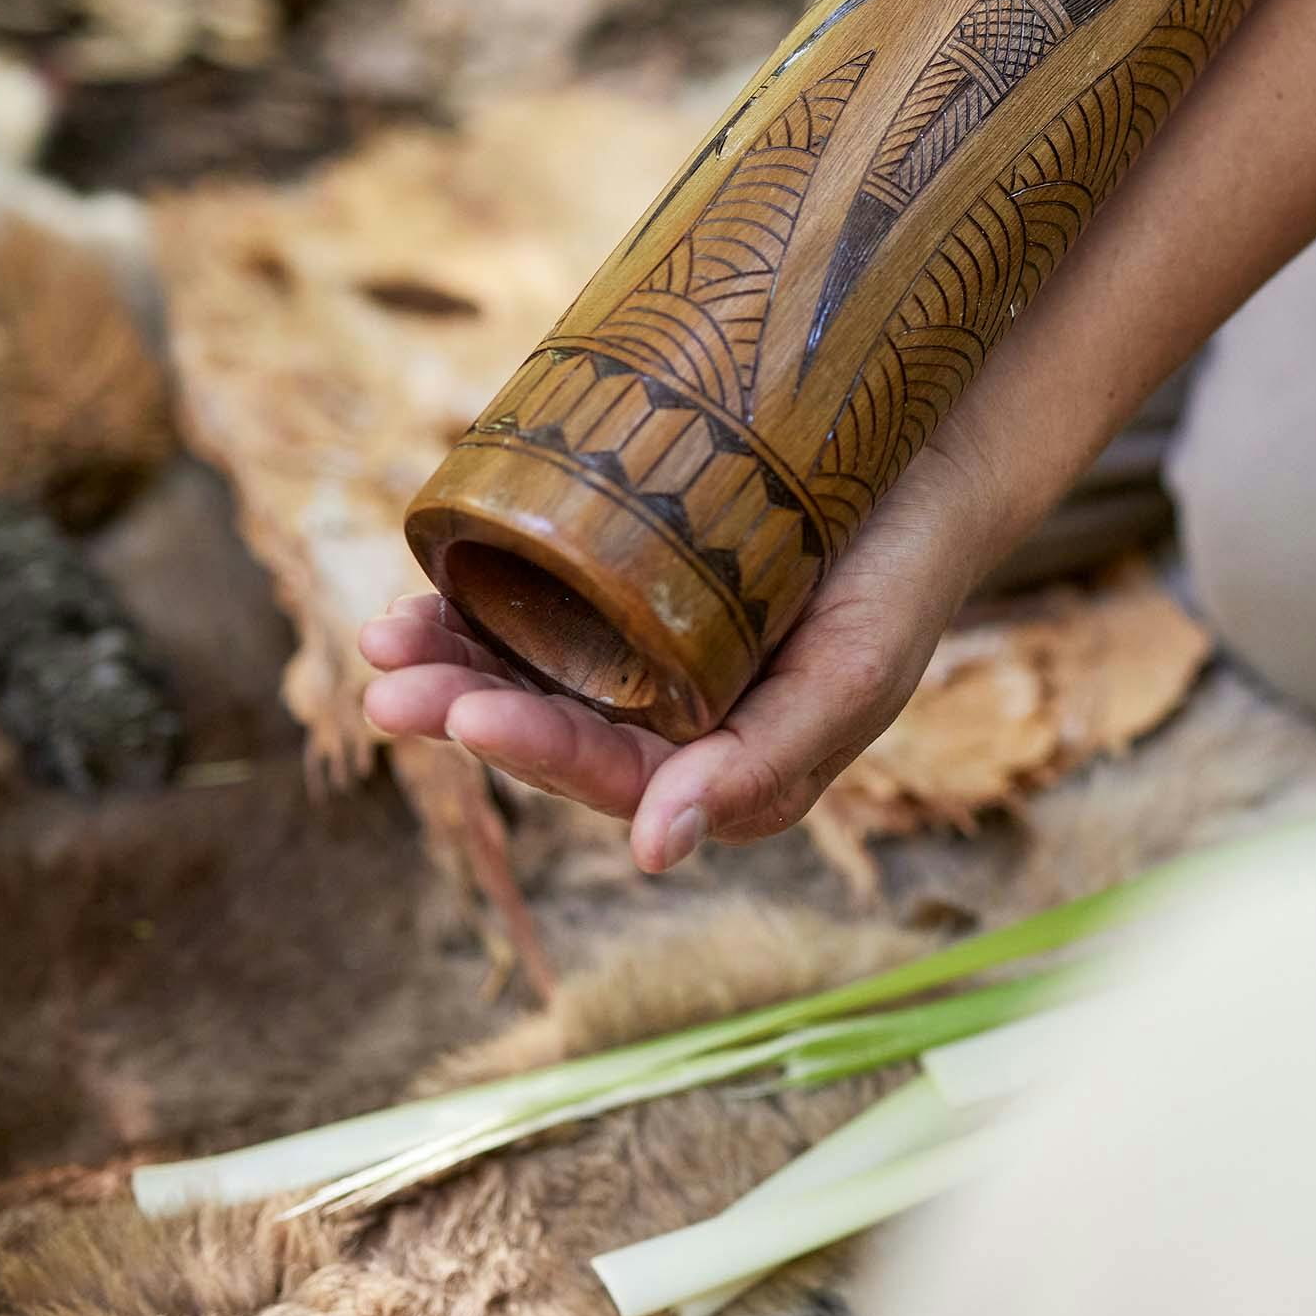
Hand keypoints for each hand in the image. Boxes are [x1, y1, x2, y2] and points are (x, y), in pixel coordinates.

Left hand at [358, 455, 1000, 874]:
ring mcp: (644, 652)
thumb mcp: (848, 678)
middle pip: (548, 727)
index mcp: (721, 771)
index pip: (609, 775)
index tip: (469, 712)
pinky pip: (540, 601)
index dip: (532, 747)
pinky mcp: (628, 584)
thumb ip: (762, 770)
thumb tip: (651, 852)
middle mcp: (671, 723)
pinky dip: (480, 595)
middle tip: (388, 684)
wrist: (930, 463)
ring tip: (386, 637)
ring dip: (452, 656)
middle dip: (462, 705)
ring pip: (529, 668)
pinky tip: (429, 581)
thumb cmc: (901, 580)